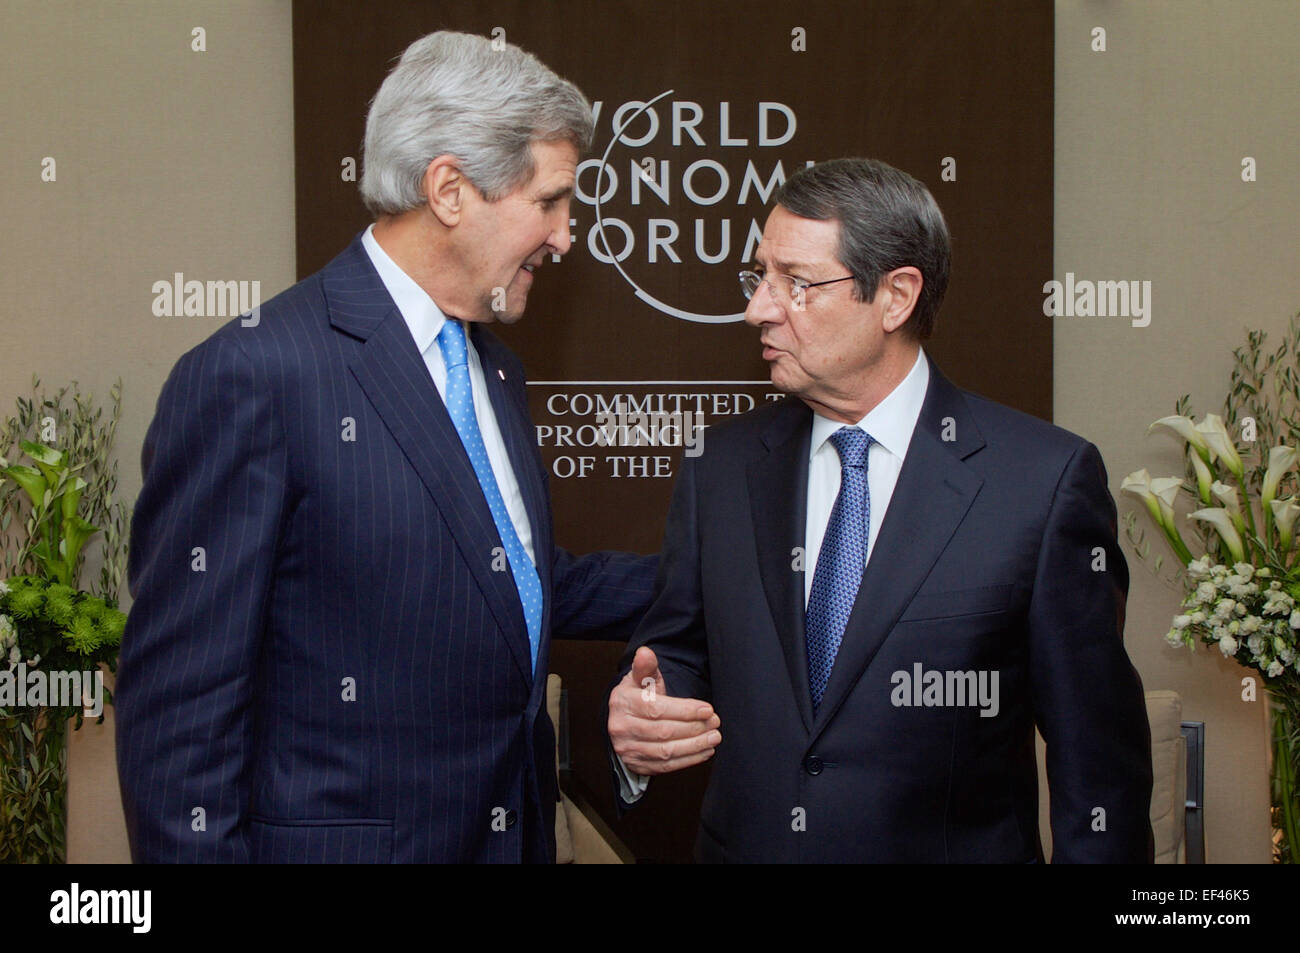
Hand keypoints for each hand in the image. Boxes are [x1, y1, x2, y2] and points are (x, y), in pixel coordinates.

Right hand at [608, 646, 720, 774]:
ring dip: (694, 746)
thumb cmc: (638, 695)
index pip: (657, 709)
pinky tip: (705, 751)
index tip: (708, 709)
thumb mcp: (641, 677)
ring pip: (666, 752)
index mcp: (623, 702)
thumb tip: (645, 652)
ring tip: (714, 737)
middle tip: (715, 723)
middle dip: (694, 728)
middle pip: (663, 732)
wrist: (624, 719)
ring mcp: (627, 749)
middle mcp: (621, 728)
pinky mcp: (636, 764)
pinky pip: (665, 766)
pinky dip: (688, 760)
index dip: (685, 711)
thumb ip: (646, 666)